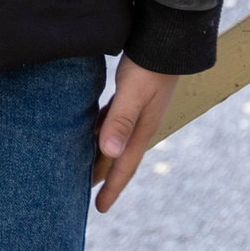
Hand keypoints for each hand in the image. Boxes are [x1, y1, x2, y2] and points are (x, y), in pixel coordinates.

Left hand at [92, 58, 176, 211]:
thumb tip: (108, 151)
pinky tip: (89, 132)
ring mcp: (136, 111)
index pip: (124, 166)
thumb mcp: (132, 94)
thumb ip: (120, 120)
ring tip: (84, 168)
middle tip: (85, 195)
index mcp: (142, 130)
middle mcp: (140, 125)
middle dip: (104, 176)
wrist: (165, 42)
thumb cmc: (148, 66)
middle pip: (118, 157)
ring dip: (101, 156)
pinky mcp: (130, 97)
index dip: (111, 187)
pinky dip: (100, 132)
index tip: (99, 208)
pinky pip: (111, 122)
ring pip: (114, 141)